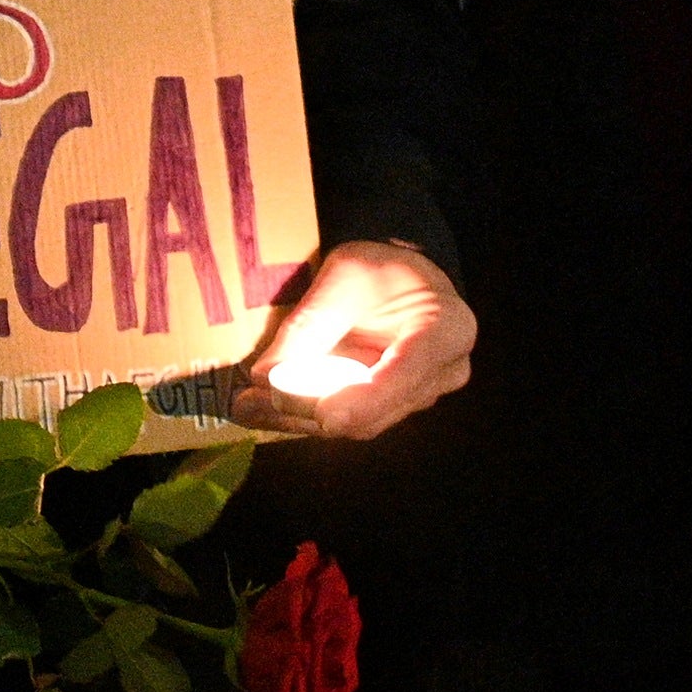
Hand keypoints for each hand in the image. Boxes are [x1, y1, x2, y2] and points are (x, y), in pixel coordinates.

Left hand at [236, 240, 475, 440]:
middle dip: (309, 412)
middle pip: (374, 410)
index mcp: (446, 332)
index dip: (363, 401)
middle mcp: (443, 375)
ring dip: (300, 419)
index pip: (404, 376)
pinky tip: (264, 408)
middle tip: (250, 405)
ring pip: (358, 423)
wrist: (405, 276)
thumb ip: (311, 323)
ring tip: (245, 407)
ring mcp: (420, 396)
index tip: (323, 416)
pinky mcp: (393, 407)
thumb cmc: (381, 268)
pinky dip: (307, 415)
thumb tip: (264, 374)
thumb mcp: (345, 277)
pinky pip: (350, 419)